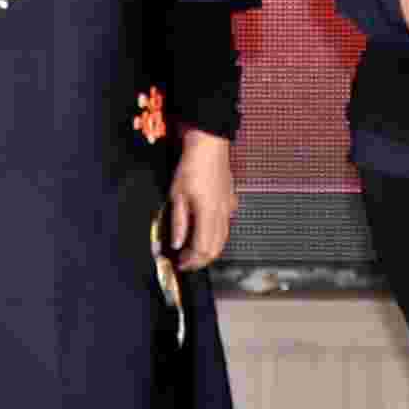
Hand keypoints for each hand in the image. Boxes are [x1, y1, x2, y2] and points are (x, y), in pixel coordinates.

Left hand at [161, 128, 240, 277]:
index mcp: (208, 214)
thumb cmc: (191, 166)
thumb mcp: (177, 195)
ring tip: (193, 252)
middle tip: (186, 262)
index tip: (180, 264)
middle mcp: (222, 215)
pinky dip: (216, 236)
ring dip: (209, 250)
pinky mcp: (230, 201)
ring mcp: (228, 208)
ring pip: (223, 239)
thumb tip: (177, 244)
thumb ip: (179, 222)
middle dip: (200, 260)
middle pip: (216, 248)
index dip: (192, 261)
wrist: (209, 145)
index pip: (203, 249)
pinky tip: (205, 232)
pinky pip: (226, 226)